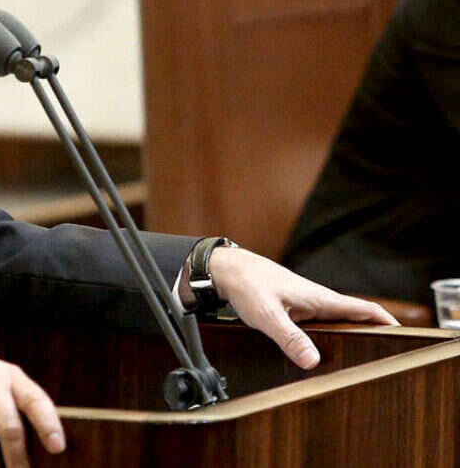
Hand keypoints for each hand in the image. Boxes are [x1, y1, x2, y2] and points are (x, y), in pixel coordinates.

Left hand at [198, 246, 398, 368]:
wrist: (226, 270)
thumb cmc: (247, 285)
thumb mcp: (268, 315)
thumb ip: (289, 338)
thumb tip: (313, 362)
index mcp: (319, 298)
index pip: (363, 309)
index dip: (385, 321)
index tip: (405, 336)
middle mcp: (317, 300)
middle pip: (354, 318)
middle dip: (372, 332)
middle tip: (386, 355)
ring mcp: (306, 304)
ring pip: (336, 322)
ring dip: (350, 334)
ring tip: (361, 358)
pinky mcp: (293, 309)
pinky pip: (318, 324)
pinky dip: (328, 335)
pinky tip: (325, 351)